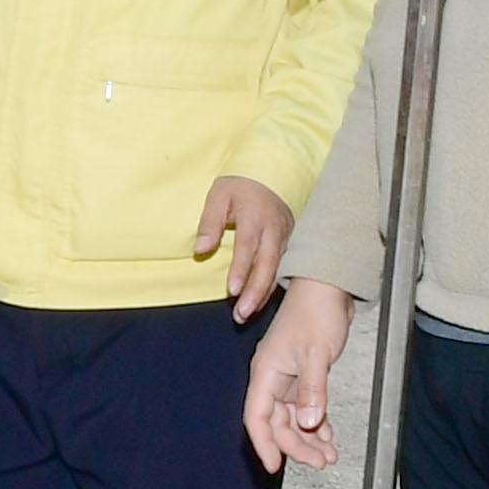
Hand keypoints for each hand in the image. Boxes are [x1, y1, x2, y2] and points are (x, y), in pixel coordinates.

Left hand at [192, 174, 291, 318]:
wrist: (272, 173)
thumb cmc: (240, 185)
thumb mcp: (218, 196)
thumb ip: (209, 223)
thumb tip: (200, 249)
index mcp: (256, 217)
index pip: (248, 246)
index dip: (241, 269)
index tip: (232, 290)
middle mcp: (274, 230)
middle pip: (267, 265)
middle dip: (255, 292)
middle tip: (241, 313)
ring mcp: (284, 238)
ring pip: (276, 271)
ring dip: (262, 294)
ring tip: (246, 314)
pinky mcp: (288, 244)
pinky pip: (280, 269)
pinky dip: (269, 288)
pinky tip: (258, 303)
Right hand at [245, 278, 357, 473]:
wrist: (328, 287)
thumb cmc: (315, 311)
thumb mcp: (317, 354)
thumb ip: (313, 390)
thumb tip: (309, 423)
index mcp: (266, 372)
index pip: (257, 417)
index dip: (264, 443)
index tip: (274, 466)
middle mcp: (272, 378)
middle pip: (277, 423)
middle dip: (297, 445)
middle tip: (320, 462)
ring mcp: (287, 378)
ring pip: (292, 418)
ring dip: (309, 438)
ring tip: (328, 455)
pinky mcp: (302, 376)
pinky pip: (304, 407)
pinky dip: (316, 422)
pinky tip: (328, 435)